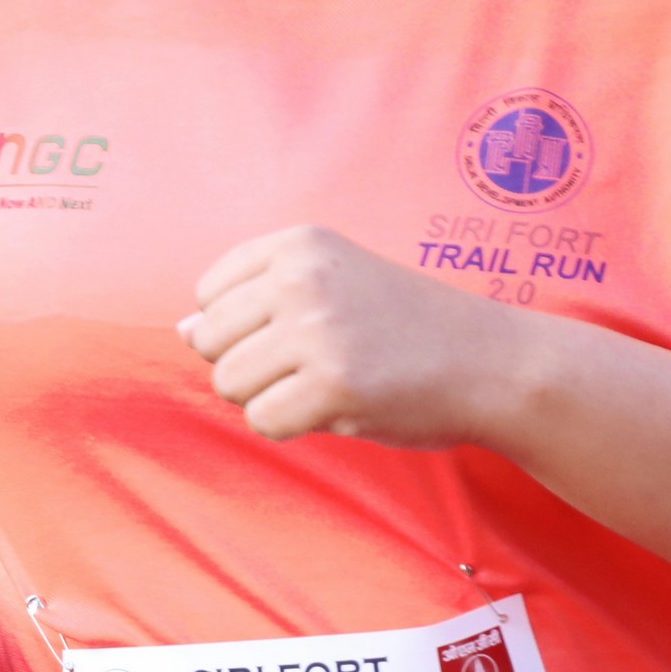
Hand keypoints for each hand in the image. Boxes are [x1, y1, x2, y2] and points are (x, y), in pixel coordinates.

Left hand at [180, 226, 537, 446]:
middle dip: (251, 366)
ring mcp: (314, 332)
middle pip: (209, 341)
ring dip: (271, 398)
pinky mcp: (330, 386)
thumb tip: (181, 329)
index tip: (300, 331)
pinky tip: (339, 408)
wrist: (489, 361)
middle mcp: (299, 279)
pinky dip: (293, 426)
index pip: (209, 294)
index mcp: (297, 244)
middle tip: (315, 365)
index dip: (243, 328)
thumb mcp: (333, 284)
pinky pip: (263, 421)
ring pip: (229, 384)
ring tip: (328, 384)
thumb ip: (257, 299)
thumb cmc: (407, 327)